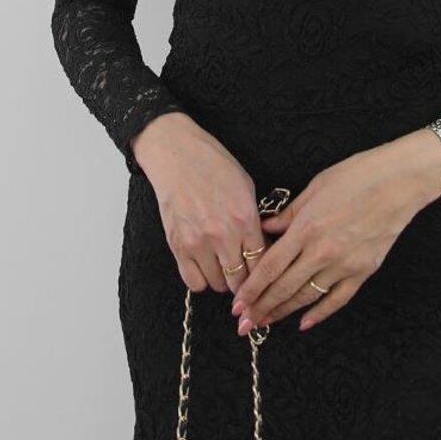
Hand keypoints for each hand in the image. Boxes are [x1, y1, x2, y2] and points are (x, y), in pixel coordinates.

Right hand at [130, 112, 263, 296]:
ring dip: (223, 280)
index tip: (262, 274)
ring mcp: (198, 243)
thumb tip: (262, 249)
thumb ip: (255, 222)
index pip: (262, 263)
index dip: (264, 273)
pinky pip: (193, 281)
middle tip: (244, 276)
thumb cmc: (213, 166)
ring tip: (223, 268)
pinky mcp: (177, 246)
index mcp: (245, 218)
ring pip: (218, 284)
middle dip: (245, 282)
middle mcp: (223, 235)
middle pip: (240, 280)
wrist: (176, 155)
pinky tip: (204, 267)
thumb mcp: (246, 188)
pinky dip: (201, 279)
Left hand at [228, 133, 440, 332]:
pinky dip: (320, 313)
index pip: (270, 267)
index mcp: (306, 228)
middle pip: (284, 287)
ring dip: (283, 312)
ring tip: (265, 323)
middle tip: (244, 324)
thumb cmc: (358, 175)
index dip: (251, 289)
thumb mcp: (315, 187)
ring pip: (307, 297)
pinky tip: (304, 323)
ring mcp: (344, 264)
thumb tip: (265, 229)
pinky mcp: (364, 271)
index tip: (237, 305)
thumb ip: (288, 214)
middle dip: (261, 308)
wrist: (401, 181)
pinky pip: (338, 299)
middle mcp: (322, 251)